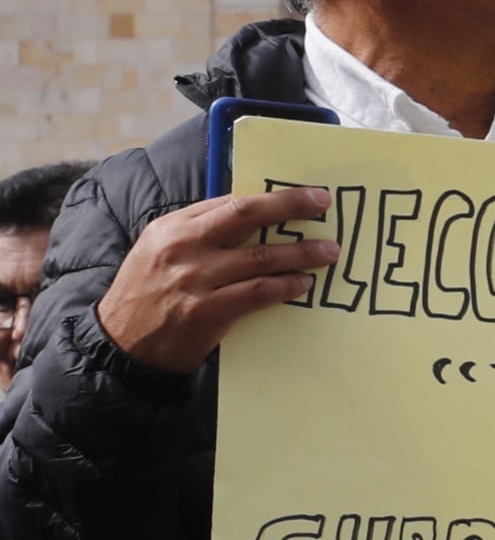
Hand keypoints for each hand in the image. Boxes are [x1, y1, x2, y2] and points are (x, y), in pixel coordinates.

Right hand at [94, 186, 337, 374]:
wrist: (120, 345)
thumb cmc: (147, 295)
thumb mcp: (160, 252)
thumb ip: (199, 234)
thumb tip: (253, 217)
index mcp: (172, 227)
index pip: (229, 202)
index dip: (271, 196)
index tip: (303, 194)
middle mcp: (182, 246)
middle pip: (246, 214)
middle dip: (289, 205)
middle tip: (323, 203)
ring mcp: (194, 278)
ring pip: (260, 256)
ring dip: (301, 253)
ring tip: (328, 251)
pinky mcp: (206, 310)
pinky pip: (258, 292)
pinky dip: (286, 286)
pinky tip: (304, 283)